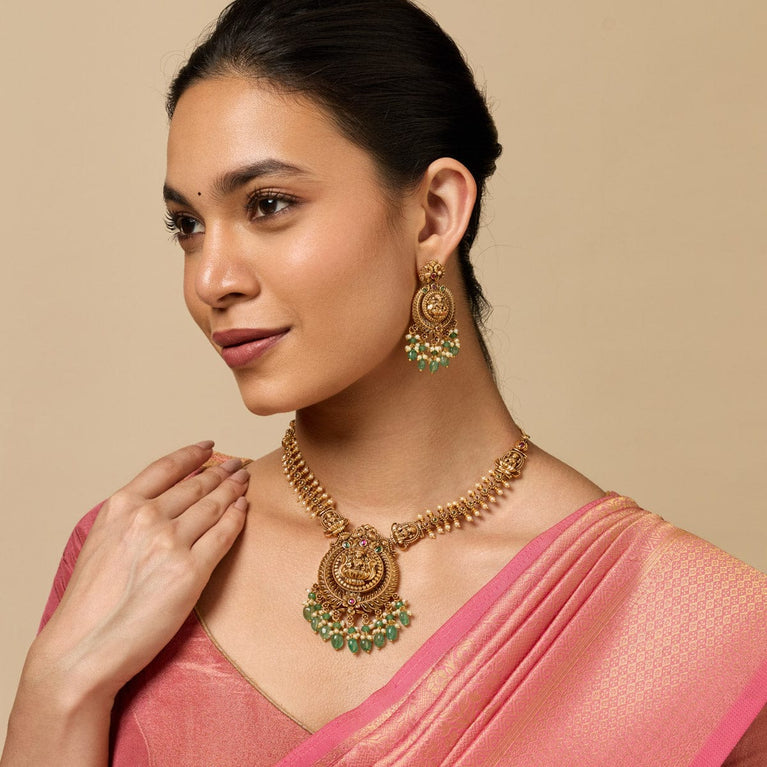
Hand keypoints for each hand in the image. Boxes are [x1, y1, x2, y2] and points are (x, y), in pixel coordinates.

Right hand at [31, 442, 249, 702]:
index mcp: (121, 506)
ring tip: (244, 481)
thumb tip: (163, 502)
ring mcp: (171, 542)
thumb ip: (130, 517)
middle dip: (221, 472)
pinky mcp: (192, 571)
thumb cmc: (89, 603)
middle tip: (237, 465)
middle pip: (197, 485)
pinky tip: (244, 509)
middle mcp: (148, 517)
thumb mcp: (100, 541)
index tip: (209, 447)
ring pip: (214, 505)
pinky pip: (225, 534)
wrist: (83, 648)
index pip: (167, 468)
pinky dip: (238, 518)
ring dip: (234, 489)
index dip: (193, 454)